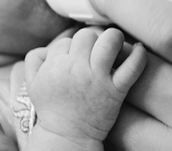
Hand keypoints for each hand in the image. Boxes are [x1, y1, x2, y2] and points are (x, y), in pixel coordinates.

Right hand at [25, 28, 146, 142]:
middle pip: (86, 36)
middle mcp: (76, 69)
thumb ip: (34, 59)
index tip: (74, 59)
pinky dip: (139, 55)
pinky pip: (132, 67)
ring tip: (114, 45)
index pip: (66, 41)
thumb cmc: (51, 108)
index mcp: (55, 65)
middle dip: (90, 41)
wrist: (67, 135)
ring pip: (110, 41)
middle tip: (93, 52)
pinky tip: (139, 49)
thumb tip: (49, 45)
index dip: (70, 48)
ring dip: (114, 38)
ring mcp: (97, 78)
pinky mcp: (116, 90)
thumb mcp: (32, 83)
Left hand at [101, 0, 171, 149]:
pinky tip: (142, 116)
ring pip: (118, 118)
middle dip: (117, 56)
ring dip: (114, 95)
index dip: (133, 9)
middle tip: (122, 46)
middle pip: (132, 76)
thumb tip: (167, 2)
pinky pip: (125, 145)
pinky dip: (124, 125)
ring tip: (131, 85)